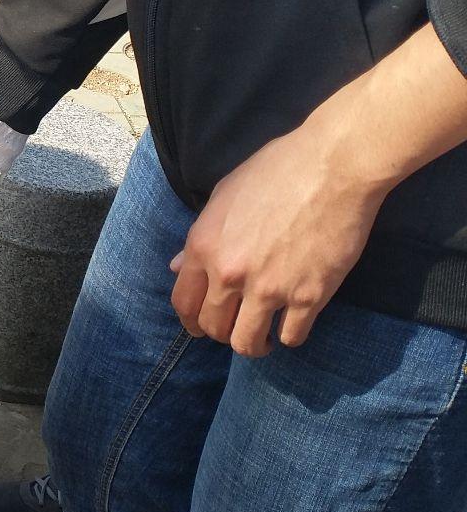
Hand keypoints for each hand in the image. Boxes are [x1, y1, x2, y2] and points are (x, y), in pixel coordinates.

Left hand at [169, 121, 385, 356]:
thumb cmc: (277, 170)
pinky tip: (294, 322)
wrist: (332, 167)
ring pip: (247, 343)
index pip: (184, 303)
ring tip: (264, 336)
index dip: (192, 321)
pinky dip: (290, 335)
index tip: (203, 326)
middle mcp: (230, 274)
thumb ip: (201, 236)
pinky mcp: (308, 296)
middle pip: (214, 328)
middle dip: (223, 333)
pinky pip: (291, 336)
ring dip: (254, 344)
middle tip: (238, 328)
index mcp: (204, 247)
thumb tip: (179, 267)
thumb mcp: (224, 195)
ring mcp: (269, 289)